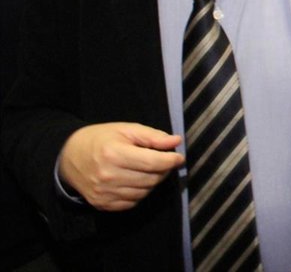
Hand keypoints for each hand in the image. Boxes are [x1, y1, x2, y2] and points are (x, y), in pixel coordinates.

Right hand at [59, 123, 183, 210]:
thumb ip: (153, 136)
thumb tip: (176, 141)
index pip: (153, 162)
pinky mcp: (102, 204)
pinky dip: (140, 192)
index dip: (171, 160)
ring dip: (153, 182)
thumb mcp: (126, 130)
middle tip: (163, 161)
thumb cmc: (101, 139)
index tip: (178, 157)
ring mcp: (104, 193)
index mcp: (114, 154)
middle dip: (163, 170)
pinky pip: (132, 202)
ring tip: (148, 170)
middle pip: (151, 179)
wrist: (68, 157)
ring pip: (144, 192)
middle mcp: (108, 176)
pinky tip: (136, 181)